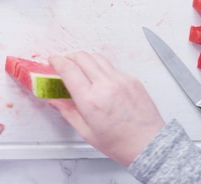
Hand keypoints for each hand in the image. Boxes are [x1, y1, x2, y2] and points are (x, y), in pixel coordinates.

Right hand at [48, 51, 164, 165]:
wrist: (148, 143)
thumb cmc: (120, 142)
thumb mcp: (86, 132)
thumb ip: (67, 112)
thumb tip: (54, 100)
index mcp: (91, 100)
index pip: (68, 69)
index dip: (57, 61)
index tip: (53, 61)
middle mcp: (106, 86)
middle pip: (82, 56)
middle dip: (69, 57)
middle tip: (64, 64)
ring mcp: (121, 80)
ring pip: (97, 57)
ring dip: (85, 59)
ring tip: (81, 69)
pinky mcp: (131, 79)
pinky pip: (112, 66)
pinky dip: (101, 68)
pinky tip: (100, 80)